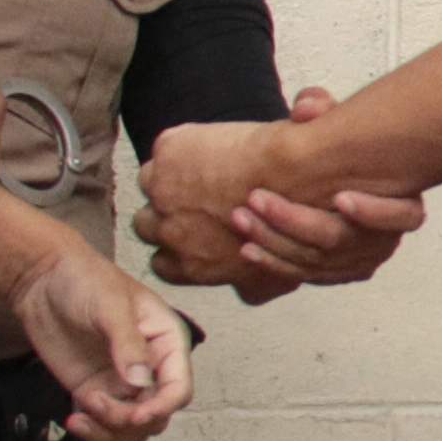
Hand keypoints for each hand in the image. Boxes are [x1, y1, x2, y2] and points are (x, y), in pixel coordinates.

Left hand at [12, 245, 193, 440]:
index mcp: (167, 343)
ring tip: (84, 410)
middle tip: (101, 406)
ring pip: (132, 428)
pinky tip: (75, 419)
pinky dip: (92, 432)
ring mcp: (121, 383)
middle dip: (132, 421)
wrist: (42, 280)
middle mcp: (150, 367)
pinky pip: (104, 425)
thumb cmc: (85, 279)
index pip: (179, 388)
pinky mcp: (94, 391)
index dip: (163, 406)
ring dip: (111, 430)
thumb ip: (128, 344)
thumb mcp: (111, 306)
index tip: (138, 414)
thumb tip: (140, 380)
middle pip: (157, 415)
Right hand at [138, 119, 290, 289]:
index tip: (191, 233)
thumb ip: (252, 289)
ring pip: (150, 182)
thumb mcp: (274, 277)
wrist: (296, 180)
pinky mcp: (168, 151)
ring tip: (203, 169)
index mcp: (188, 264)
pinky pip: (166, 147)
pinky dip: (185, 145)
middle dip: (164, 211)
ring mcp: (163, 190)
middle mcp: (167, 231)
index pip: (161, 264)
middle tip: (193, 197)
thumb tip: (248, 296)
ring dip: (168, 177)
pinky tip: (214, 145)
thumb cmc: (293, 229)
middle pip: (145, 224)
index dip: (175, 246)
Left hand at [202, 90, 428, 302]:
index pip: (404, 217)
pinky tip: (247, 248)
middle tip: (258, 199)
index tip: (340, 197)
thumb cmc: (338, 150)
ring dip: (274, 240)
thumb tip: (306, 108)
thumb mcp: (332, 121)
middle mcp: (386, 239)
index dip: (374, 212)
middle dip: (295, 221)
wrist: (330, 180)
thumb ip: (320, 107)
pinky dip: (274, 264)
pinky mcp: (334, 274)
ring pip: (317, 261)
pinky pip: (304, 276)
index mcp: (404, 202)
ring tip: (241, 218)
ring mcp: (360, 261)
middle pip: (342, 240)